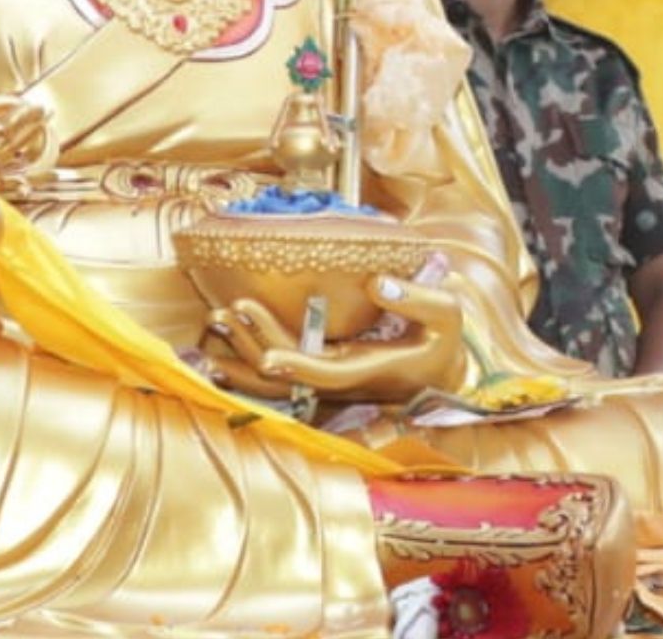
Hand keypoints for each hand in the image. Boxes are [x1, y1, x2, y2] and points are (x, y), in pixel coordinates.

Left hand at [200, 276, 472, 401]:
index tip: (269, 357)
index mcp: (371, 370)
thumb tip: (375, 282)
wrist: (441, 371)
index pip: (327, 375)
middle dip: (256, 345)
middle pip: (289, 375)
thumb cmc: (442, 340)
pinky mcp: (320, 368)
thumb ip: (417, 298)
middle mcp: (342, 380)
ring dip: (243, 352)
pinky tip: (224, 338)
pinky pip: (276, 370)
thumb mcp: (447, 315)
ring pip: (276, 378)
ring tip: (215, 319)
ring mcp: (327, 377)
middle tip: (227, 311)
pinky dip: (247, 357)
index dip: (298, 367)